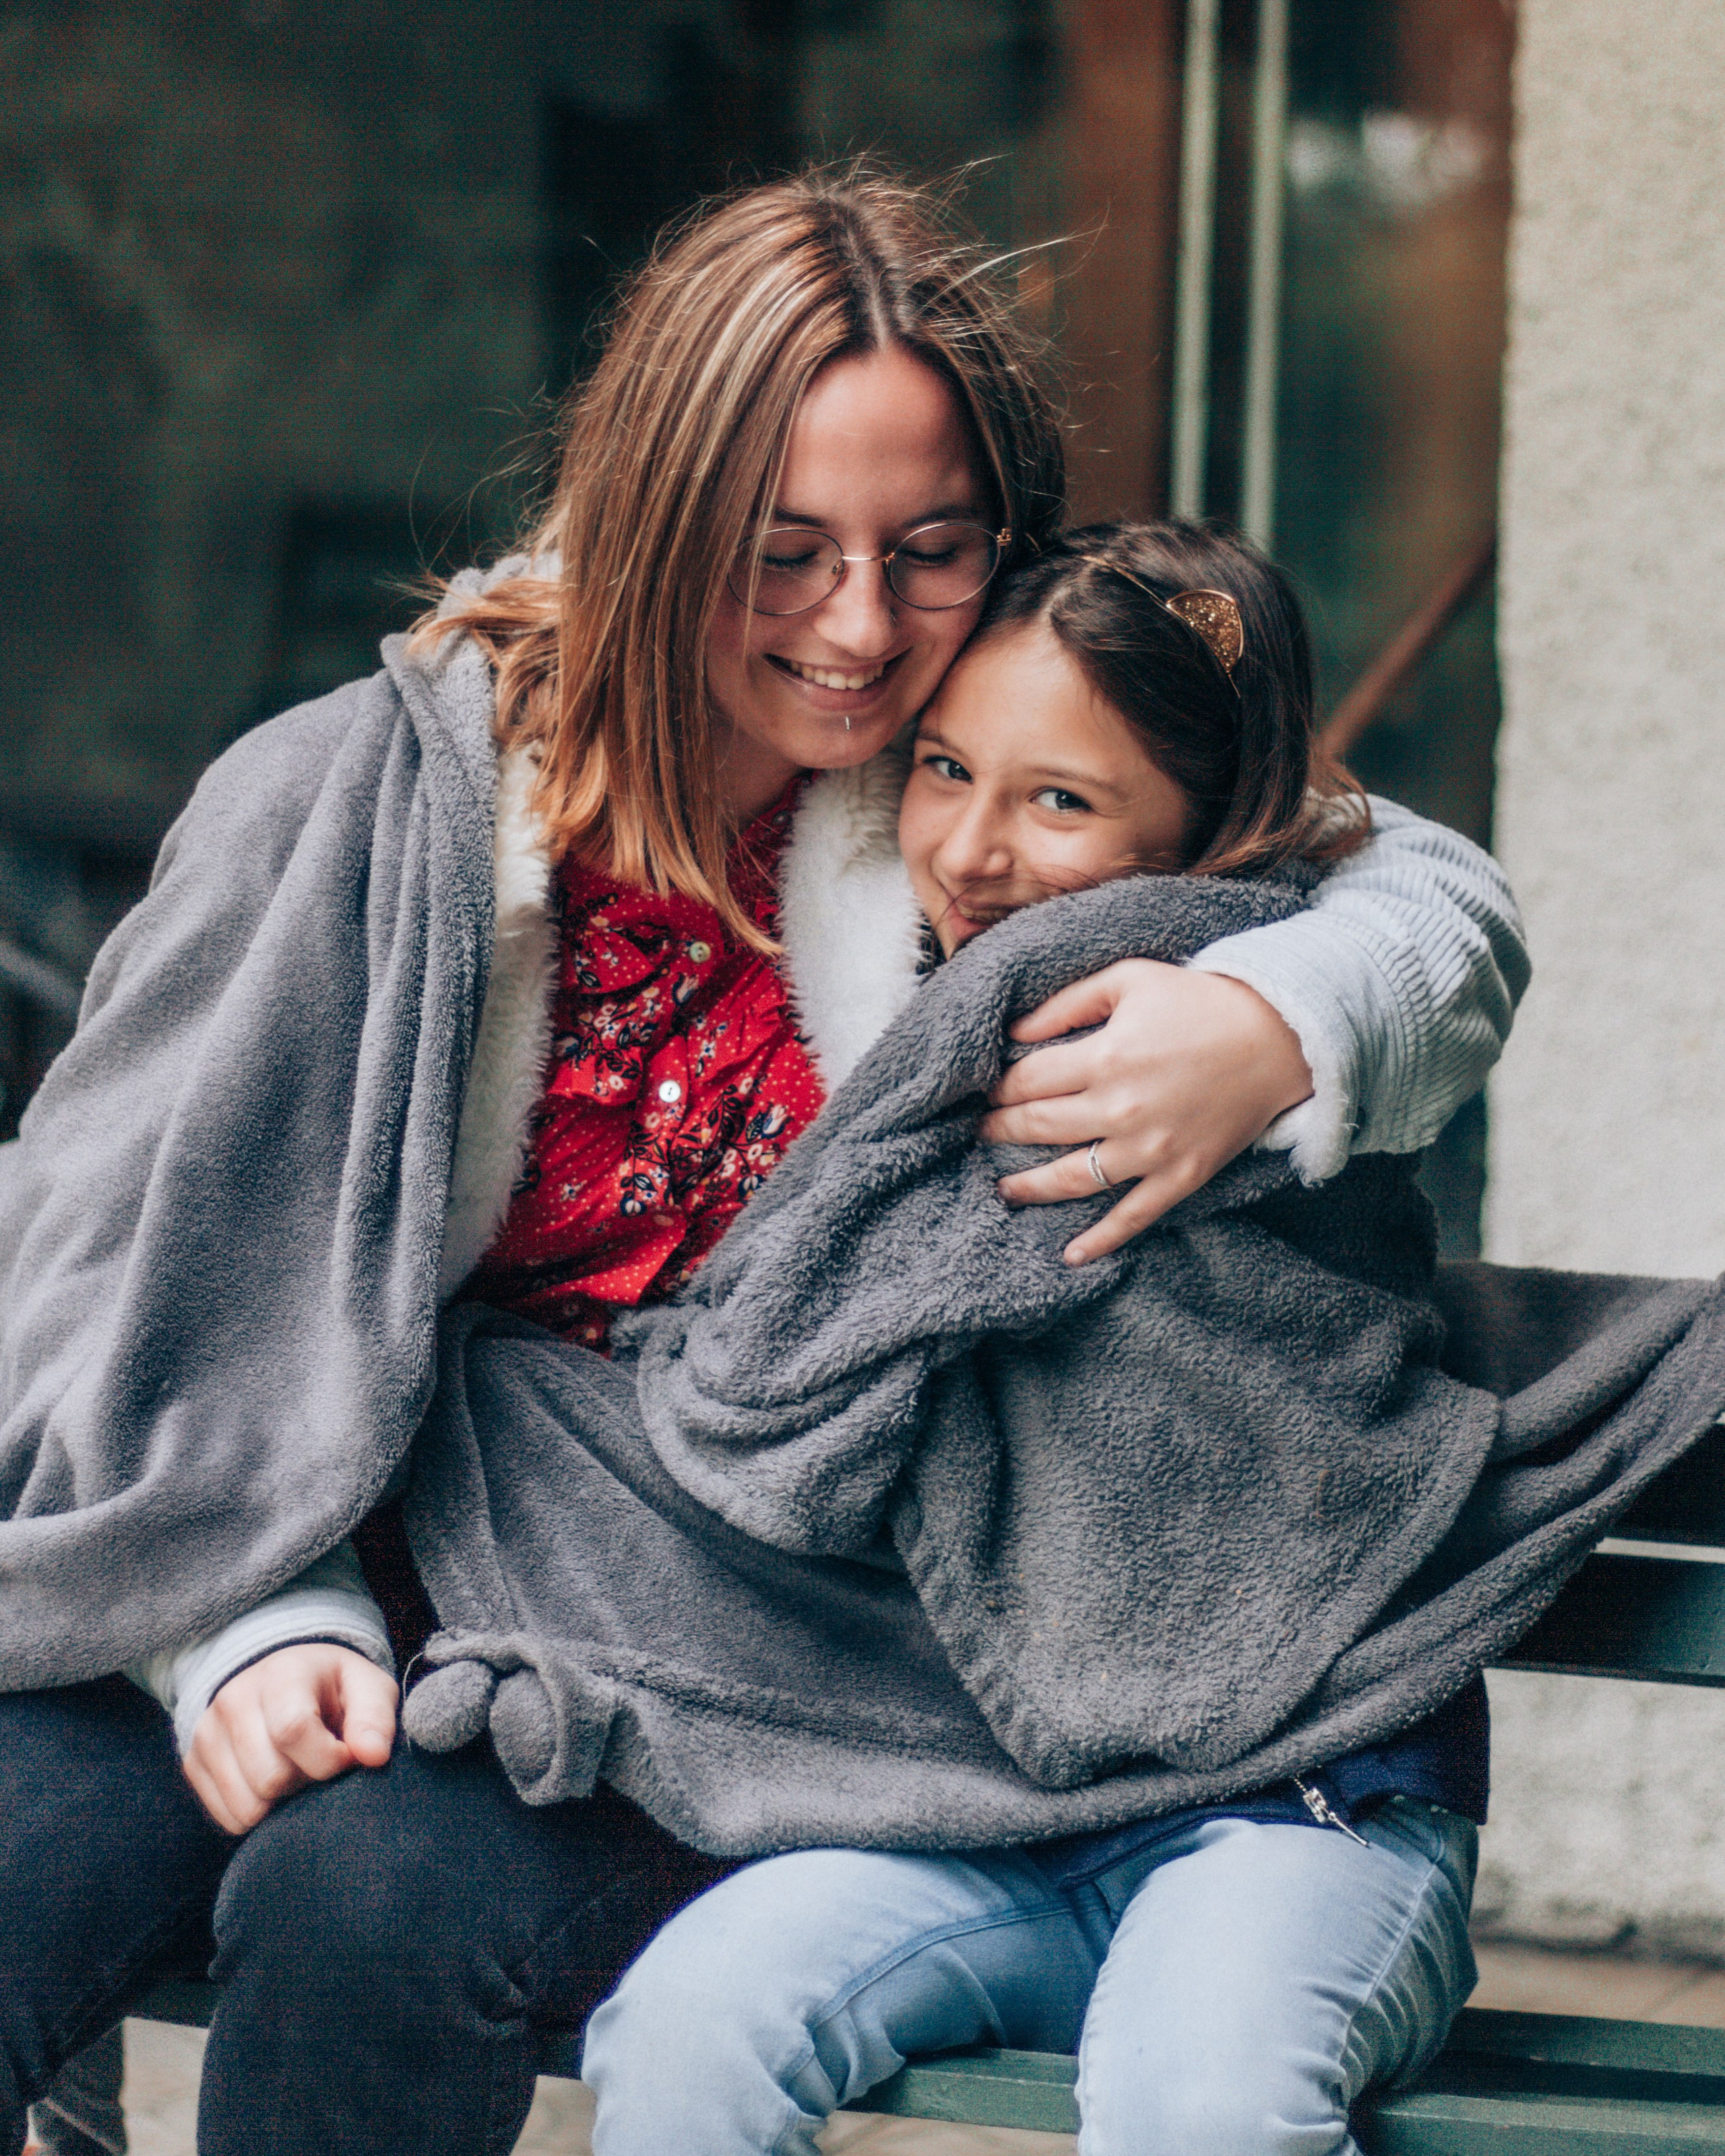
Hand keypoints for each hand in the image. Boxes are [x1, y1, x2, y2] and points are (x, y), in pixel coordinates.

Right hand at [184, 1643, 398, 1834]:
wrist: (283, 1678)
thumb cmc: (334, 1688)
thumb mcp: (368, 1689)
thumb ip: (375, 1718)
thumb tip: (373, 1756)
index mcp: (282, 1673)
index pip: (292, 1730)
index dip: (327, 1758)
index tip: (345, 1755)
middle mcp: (234, 1700)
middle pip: (270, 1778)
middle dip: (306, 1782)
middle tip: (318, 1762)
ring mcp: (207, 1733)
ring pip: (247, 1806)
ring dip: (281, 1802)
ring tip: (296, 1769)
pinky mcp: (193, 1764)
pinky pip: (229, 1818)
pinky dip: (258, 1812)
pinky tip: (272, 1782)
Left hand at [979, 960, 1312, 1265]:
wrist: (1280, 1036)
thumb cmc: (1200, 1002)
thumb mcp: (1128, 979)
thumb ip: (1066, 1003)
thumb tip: (1014, 1032)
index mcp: (1105, 1056)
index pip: (1028, 1081)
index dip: (999, 1088)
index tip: (986, 1093)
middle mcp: (1121, 1108)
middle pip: (1039, 1127)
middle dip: (1000, 1131)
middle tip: (980, 1134)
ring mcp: (1151, 1148)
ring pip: (1071, 1179)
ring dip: (1029, 1187)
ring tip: (1003, 1189)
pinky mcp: (1181, 1176)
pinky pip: (1133, 1215)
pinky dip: (1101, 1240)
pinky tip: (1071, 1255)